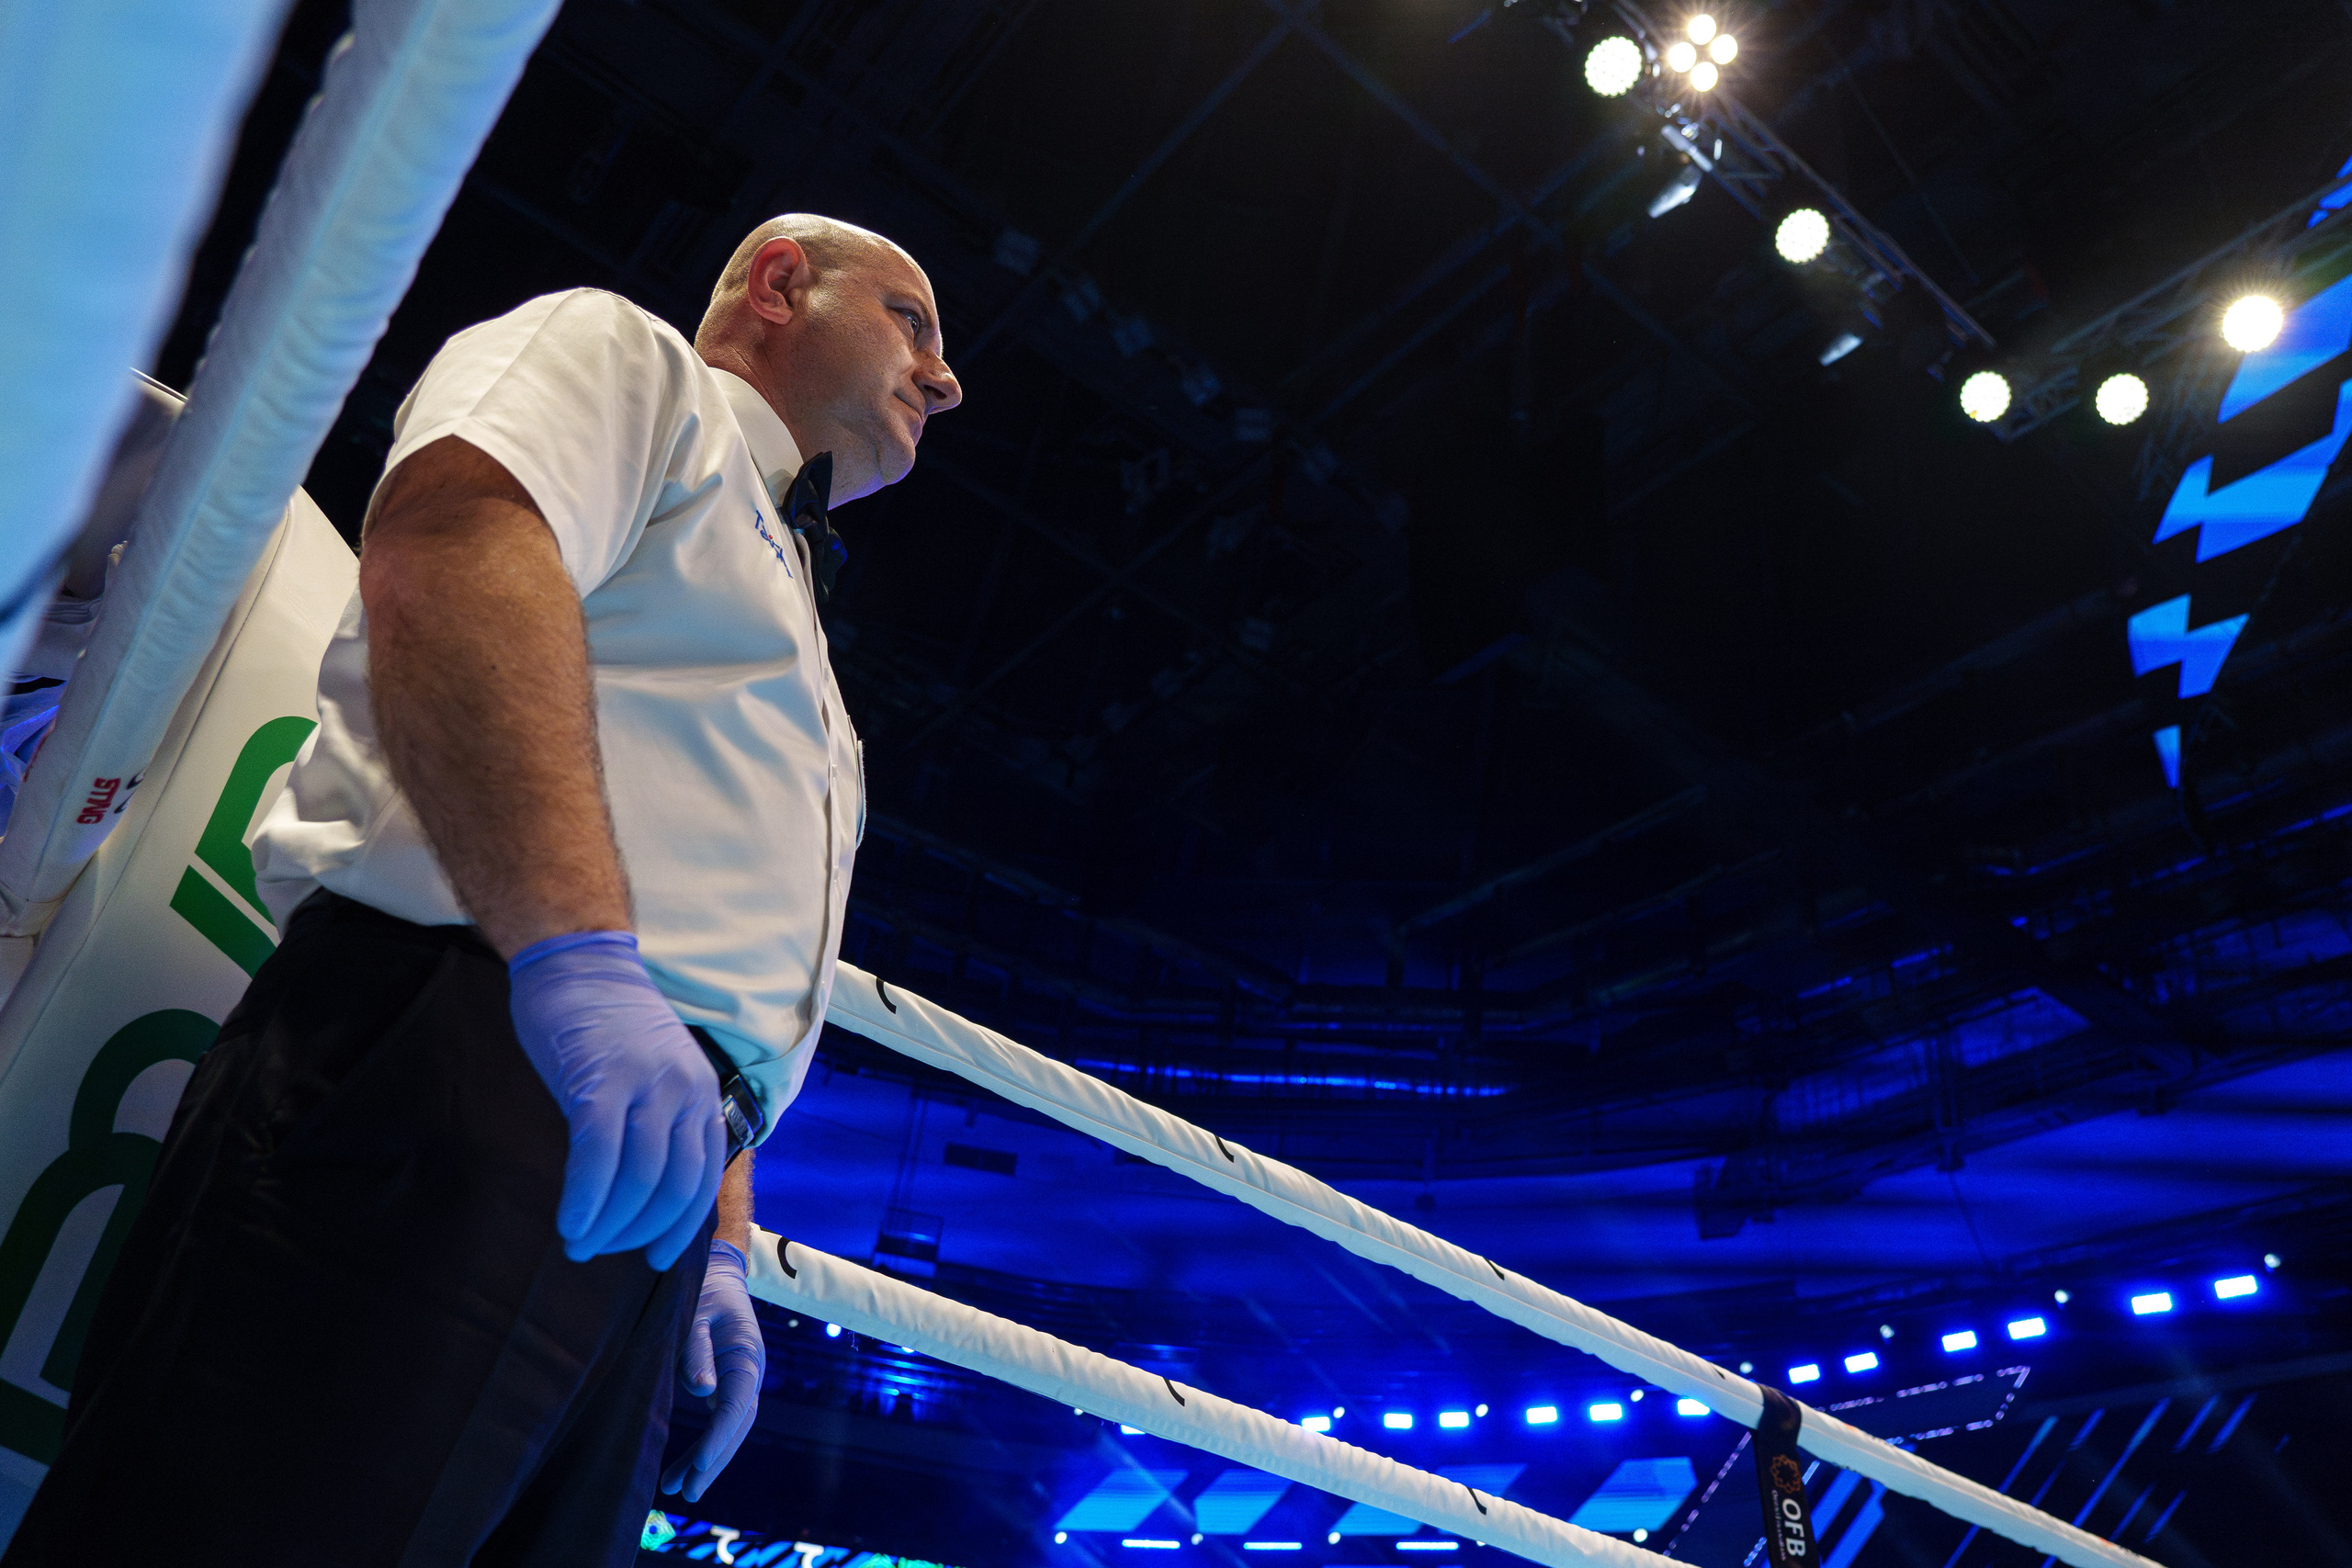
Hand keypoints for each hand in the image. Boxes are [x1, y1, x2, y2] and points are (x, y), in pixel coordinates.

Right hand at [507, 931, 725, 1267]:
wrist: (577, 961)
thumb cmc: (606, 1027)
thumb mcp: (653, 1079)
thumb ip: (657, 1128)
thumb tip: (641, 1200)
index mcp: (702, 1095)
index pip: (701, 1181)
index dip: (678, 1228)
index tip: (654, 1258)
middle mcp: (684, 1092)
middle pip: (673, 1188)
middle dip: (637, 1233)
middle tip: (599, 1251)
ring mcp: (645, 1085)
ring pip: (638, 1178)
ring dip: (608, 1224)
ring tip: (579, 1241)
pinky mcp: (600, 1080)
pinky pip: (598, 1155)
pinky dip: (586, 1198)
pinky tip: (570, 1222)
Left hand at [662, 1238, 764, 1501]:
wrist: (716, 1272)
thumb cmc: (702, 1290)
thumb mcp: (694, 1314)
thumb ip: (696, 1351)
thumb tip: (701, 1391)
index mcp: (747, 1357)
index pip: (737, 1406)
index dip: (718, 1437)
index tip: (698, 1464)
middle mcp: (750, 1373)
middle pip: (737, 1427)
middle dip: (714, 1461)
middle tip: (688, 1493)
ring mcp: (741, 1381)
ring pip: (730, 1430)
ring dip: (707, 1461)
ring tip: (678, 1491)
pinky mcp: (727, 1385)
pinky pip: (719, 1423)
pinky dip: (703, 1446)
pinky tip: (683, 1469)